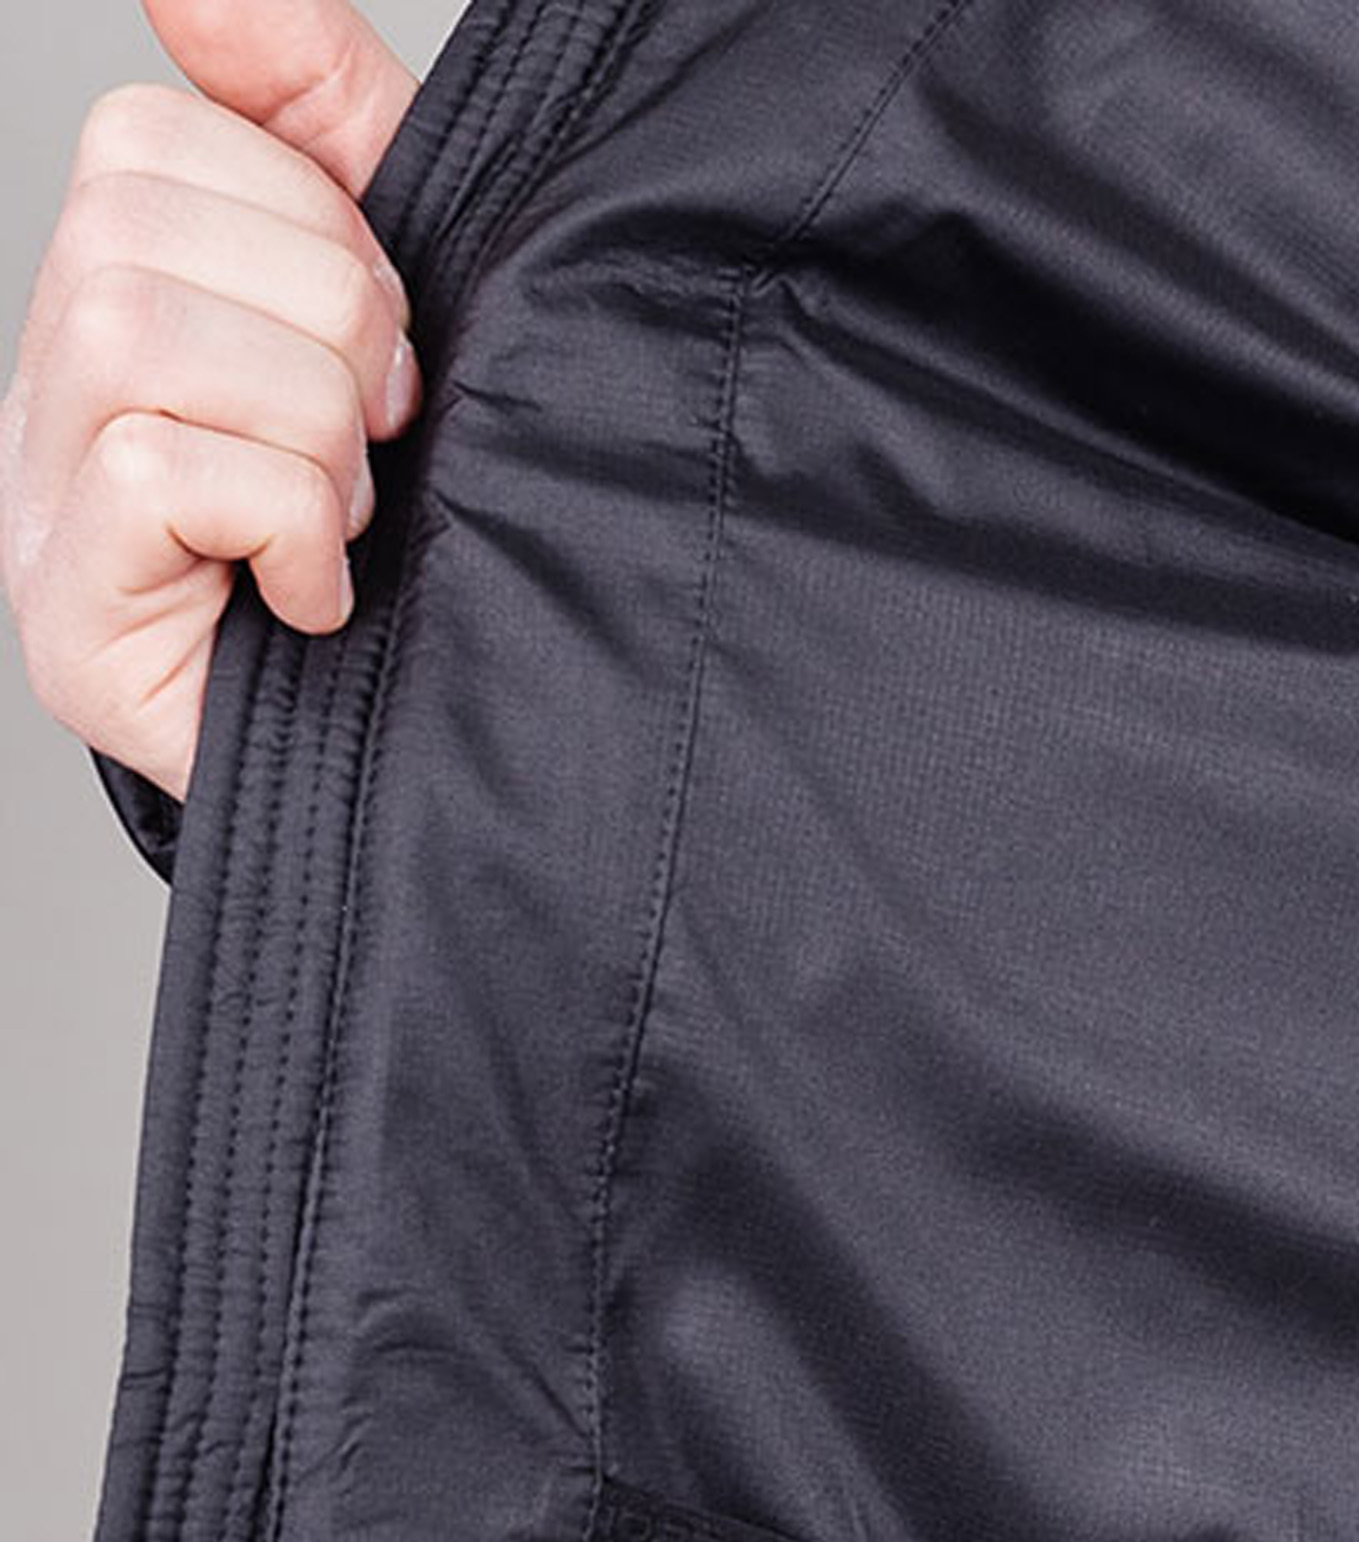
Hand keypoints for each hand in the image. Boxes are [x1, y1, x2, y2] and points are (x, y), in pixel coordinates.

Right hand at [1, 0, 422, 805]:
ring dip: (306, 434)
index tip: (384, 363)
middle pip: (141, 224)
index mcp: (125, 287)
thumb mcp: (405, 283)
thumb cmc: (431, 528)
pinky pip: (160, 468)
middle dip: (326, 334)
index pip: (157, 134)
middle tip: (376, 450)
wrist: (454, 755)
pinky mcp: (67, 612)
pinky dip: (282, 525)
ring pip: (142, 335)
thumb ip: (317, 106)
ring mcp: (40, 500)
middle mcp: (53, 381)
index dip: (317, 233)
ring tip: (341, 520)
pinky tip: (313, 594)